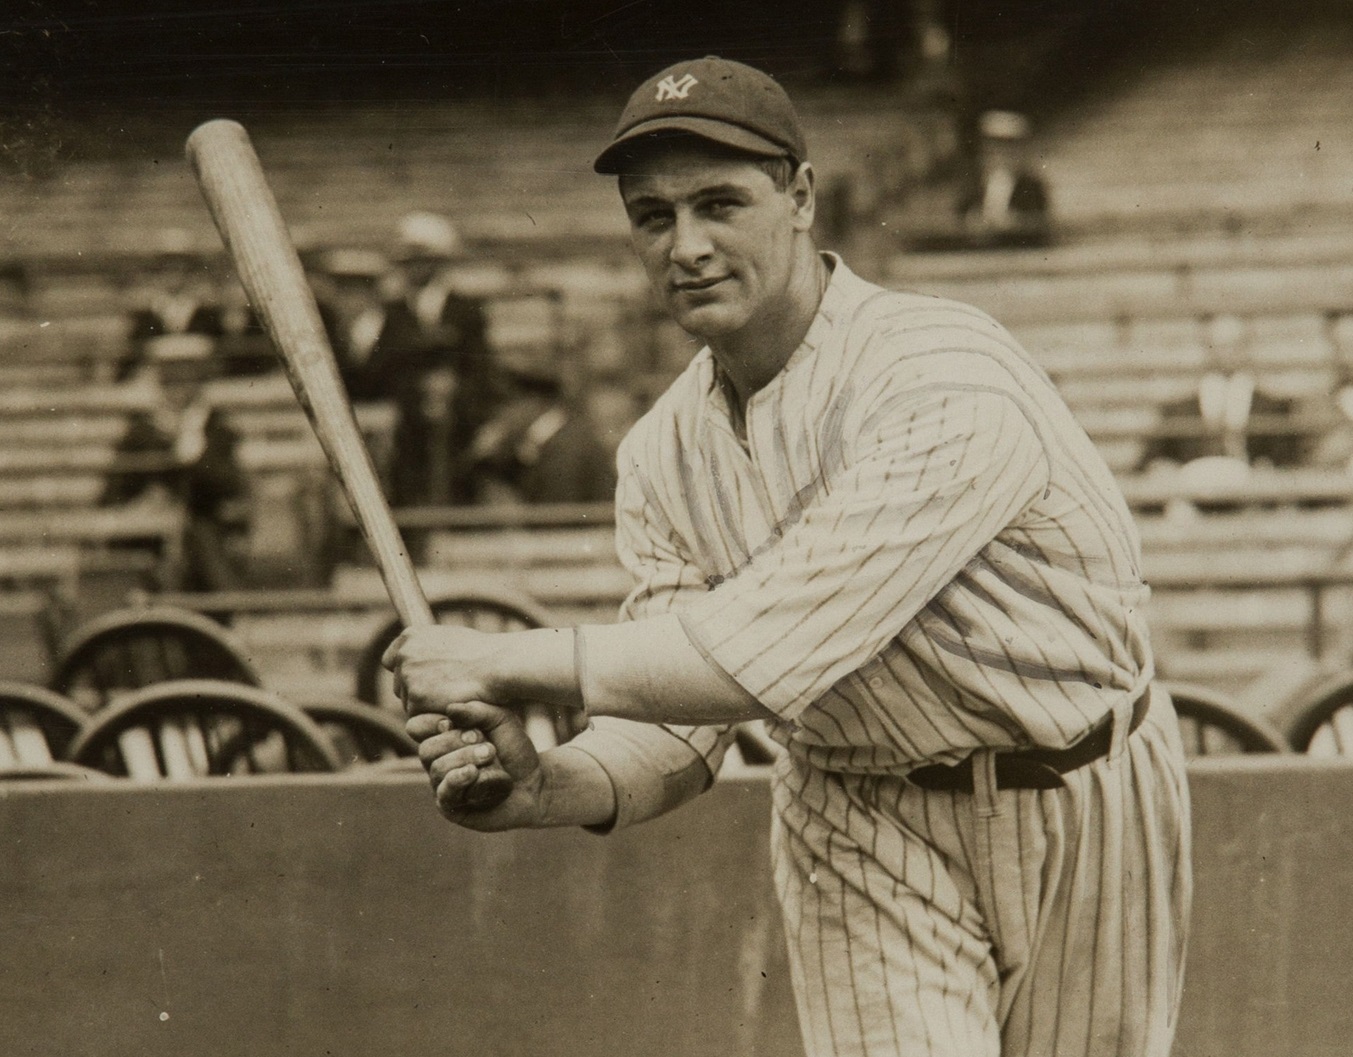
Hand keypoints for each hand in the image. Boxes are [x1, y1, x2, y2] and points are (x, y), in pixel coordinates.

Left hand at [383, 625, 502, 716]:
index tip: (419, 680)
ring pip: (409, 702)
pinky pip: (419, 715)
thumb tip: (419, 657)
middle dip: (417, 691)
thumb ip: (428, 648)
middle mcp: (404, 654)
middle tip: (443, 693)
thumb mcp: (449, 638)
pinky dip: (434, 714)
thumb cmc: (482, 653)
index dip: (405, 672)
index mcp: (410, 637)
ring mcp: (408, 676)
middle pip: (400, 684)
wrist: (497, 665)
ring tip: (453, 697)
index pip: (391, 660)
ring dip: (426, 705)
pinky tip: (452, 705)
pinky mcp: (416, 698)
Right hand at [406, 700, 543, 829]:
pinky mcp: (452, 808)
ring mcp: (442, 786)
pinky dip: (458, 779)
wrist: (535, 781)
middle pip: (426, 749)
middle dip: (455, 742)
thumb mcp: (500, 720)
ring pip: (437, 769)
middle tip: (486, 744)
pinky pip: (445, 792)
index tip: (453, 722)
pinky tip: (473, 772)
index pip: (417, 727)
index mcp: (442, 738)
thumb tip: (450, 709)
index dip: (432, 723)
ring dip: (465, 759)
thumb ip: (477, 710)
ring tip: (491, 756)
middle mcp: (437, 762)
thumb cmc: (515, 749)